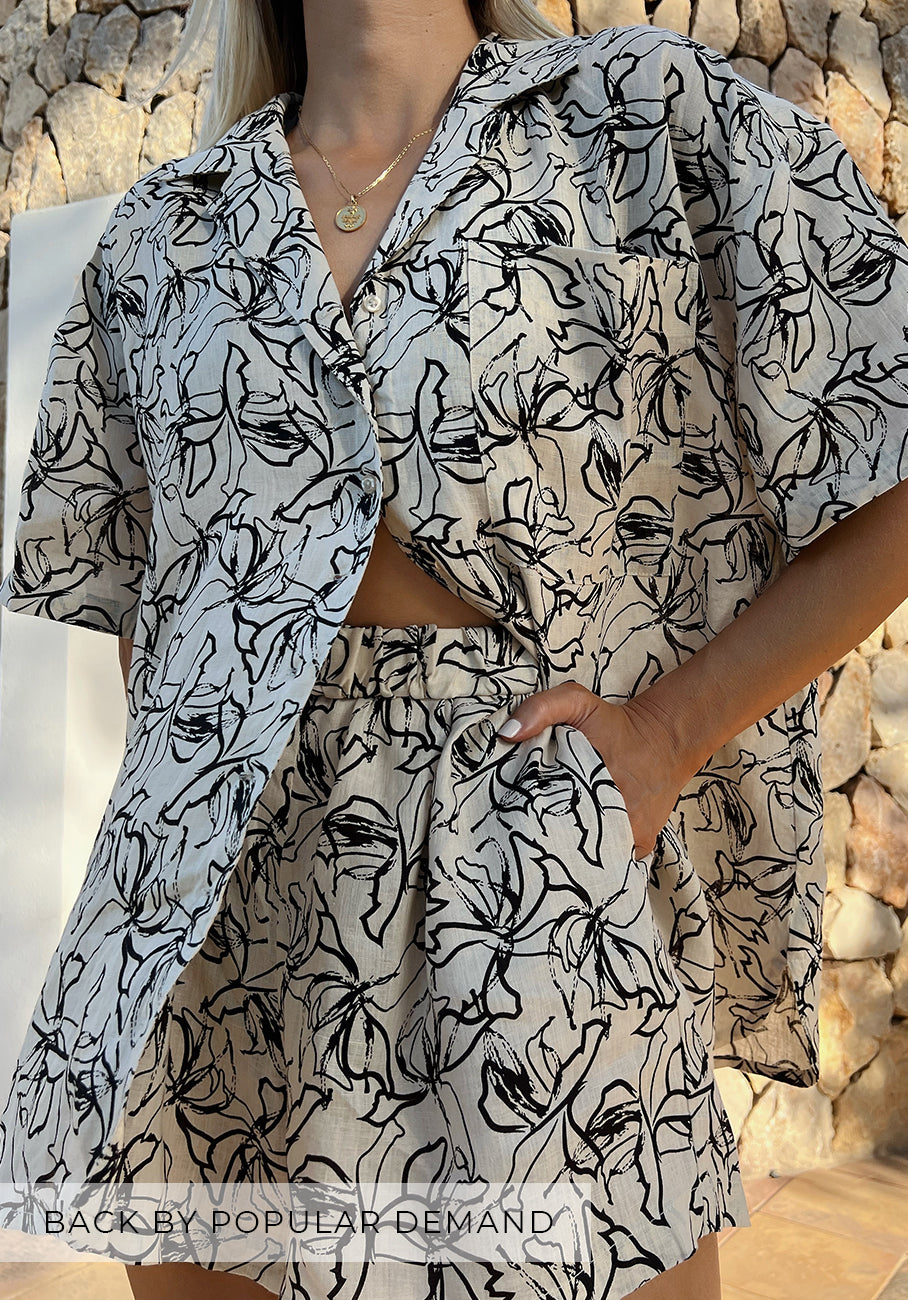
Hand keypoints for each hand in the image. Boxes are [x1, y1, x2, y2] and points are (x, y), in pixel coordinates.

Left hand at [495, 682, 692, 860]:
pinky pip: (613, 861)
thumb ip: (541, 709)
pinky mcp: (642, 843)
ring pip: (590, 856)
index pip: (547, 814)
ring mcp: (630, 833)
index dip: (530, 816)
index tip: (517, 816)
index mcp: (589, 782)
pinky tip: (585, 847)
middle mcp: (613, 814)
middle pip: (567, 840)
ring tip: (556, 844)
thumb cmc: (616, 724)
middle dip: (548, 838)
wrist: (666, 740)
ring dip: (573, 852)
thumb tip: (507, 734)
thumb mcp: (577, 702)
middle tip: (533, 833)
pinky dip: (599, 858)